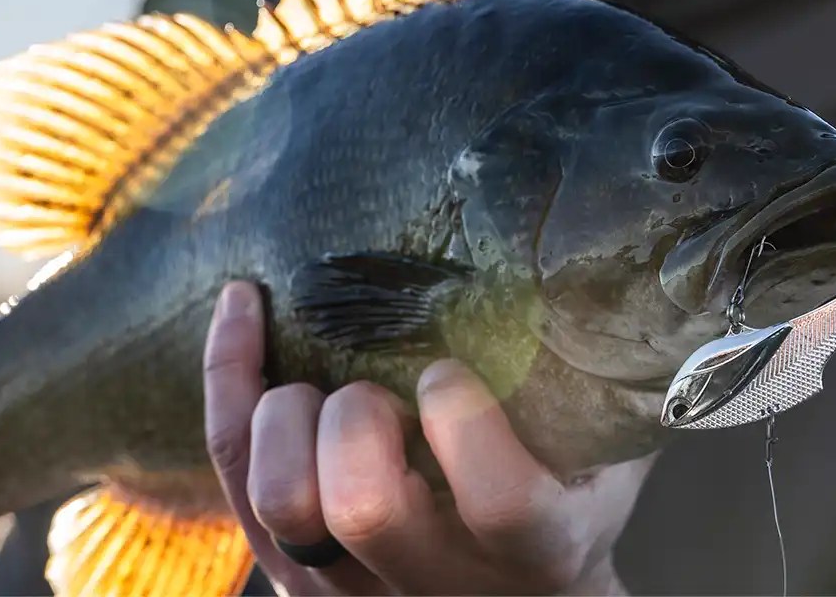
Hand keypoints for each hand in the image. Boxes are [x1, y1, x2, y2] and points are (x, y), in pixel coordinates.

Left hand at [203, 282, 655, 595]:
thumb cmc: (567, 506)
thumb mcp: (606, 458)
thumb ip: (594, 391)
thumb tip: (574, 270)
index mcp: (537, 549)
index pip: (502, 502)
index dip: (465, 422)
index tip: (449, 373)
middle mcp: (437, 581)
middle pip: (363, 507)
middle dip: (357, 418)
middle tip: (374, 390)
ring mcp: (353, 591)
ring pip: (278, 503)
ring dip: (282, 416)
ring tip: (310, 384)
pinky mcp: (292, 574)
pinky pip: (232, 480)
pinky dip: (228, 383)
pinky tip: (243, 305)